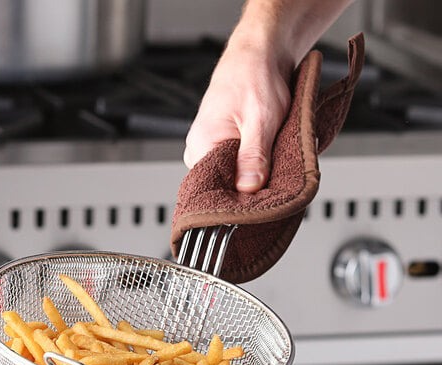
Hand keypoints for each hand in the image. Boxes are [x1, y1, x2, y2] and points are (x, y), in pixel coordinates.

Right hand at [183, 43, 291, 192]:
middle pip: (224, 186)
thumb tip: (248, 188)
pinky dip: (256, 164)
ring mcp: (209, 149)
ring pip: (234, 177)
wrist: (258, 54)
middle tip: (275, 171)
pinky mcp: (222, 147)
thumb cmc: (255, 77)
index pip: (214, 190)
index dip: (239, 199)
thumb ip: (253, 157)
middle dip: (251, 184)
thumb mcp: (261, 120)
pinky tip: (268, 153)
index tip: (262, 198)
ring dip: (256, 173)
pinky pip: (238, 166)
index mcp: (201, 146)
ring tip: (272, 154)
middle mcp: (199, 151)